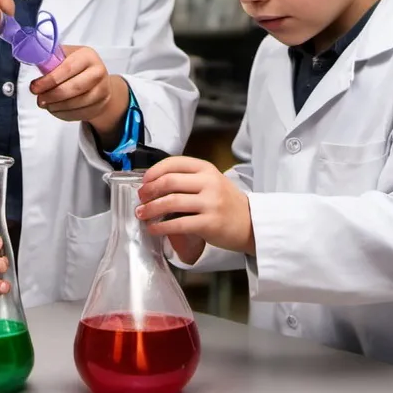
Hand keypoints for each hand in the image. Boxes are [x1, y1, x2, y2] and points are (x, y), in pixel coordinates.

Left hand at [30, 47, 128, 139]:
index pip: (67, 68)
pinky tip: (55, 109)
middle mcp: (98, 72)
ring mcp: (102, 90)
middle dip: (52, 95)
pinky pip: (79, 113)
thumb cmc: (76, 68)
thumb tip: (34, 62)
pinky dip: (63, 114)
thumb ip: (51, 60)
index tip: (35, 87)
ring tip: (45, 104)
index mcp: (87, 56)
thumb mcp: (65, 57)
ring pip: (76, 103)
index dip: (49, 80)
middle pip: (74, 88)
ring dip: (56, 106)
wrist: (97, 81)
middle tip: (39, 98)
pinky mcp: (100, 105)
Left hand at [135, 157, 254, 260]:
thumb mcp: (211, 182)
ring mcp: (210, 203)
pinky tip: (153, 229)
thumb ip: (188, 179)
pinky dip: (161, 227)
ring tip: (141, 213)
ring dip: (151, 209)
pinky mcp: (210, 223)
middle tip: (140, 198)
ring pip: (171, 202)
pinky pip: (178, 223)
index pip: (173, 163)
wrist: (252, 223)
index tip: (144, 181)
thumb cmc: (226, 202)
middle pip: (169, 181)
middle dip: (149, 190)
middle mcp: (209, 183)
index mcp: (206, 169)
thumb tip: (154, 184)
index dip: (154, 171)